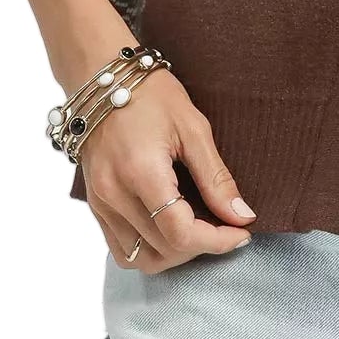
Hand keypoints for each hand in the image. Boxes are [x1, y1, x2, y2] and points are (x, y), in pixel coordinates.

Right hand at [76, 66, 257, 270]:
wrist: (102, 78)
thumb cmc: (150, 94)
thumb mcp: (193, 128)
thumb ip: (216, 178)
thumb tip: (242, 215)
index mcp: (140, 173)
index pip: (181, 234)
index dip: (218, 241)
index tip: (243, 231)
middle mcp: (114, 196)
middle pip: (164, 250)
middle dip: (203, 246)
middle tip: (227, 226)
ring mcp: (100, 204)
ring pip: (141, 259)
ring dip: (176, 255)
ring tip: (199, 231)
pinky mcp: (95, 205)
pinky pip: (121, 249)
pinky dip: (150, 249)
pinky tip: (171, 229)